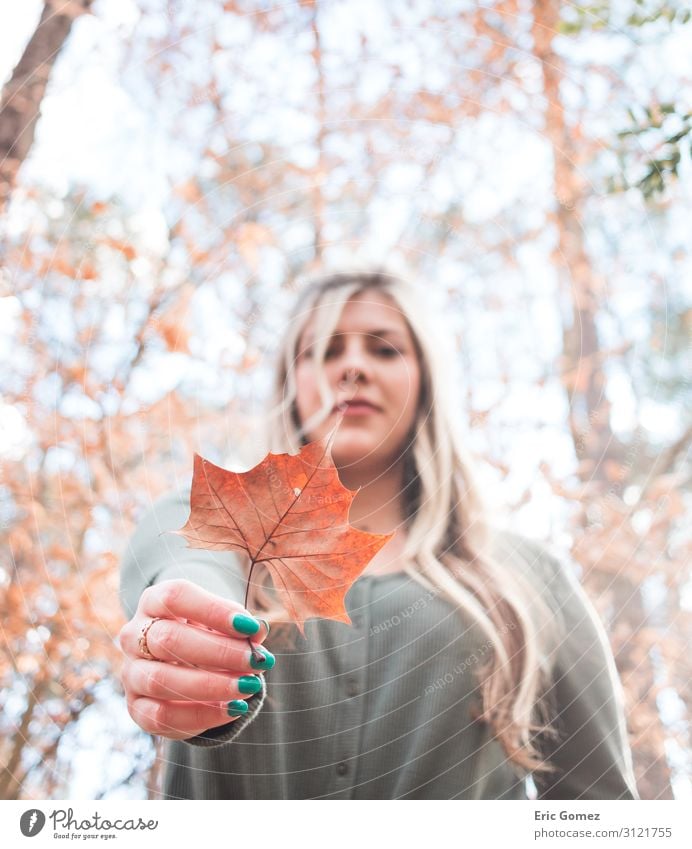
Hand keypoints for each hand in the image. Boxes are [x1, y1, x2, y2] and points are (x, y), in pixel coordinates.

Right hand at [118, 579, 272, 739]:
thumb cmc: (205, 634)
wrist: (182, 665)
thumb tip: (258, 631)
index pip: (176, 597)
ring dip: (211, 685)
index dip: (214, 610)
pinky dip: (202, 714)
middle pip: (168, 638)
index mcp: (153, 601)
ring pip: (161, 680)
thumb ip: (239, 626)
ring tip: (248, 686)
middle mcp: (133, 635)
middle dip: (219, 652)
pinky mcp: (136, 708)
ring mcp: (130, 673)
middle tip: (255, 661)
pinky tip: (233, 708)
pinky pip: (161, 716)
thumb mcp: (221, 623)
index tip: (250, 626)